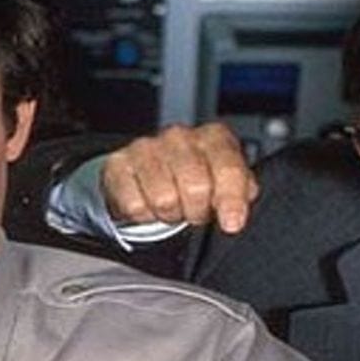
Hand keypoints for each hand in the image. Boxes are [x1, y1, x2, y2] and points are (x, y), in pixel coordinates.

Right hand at [100, 122, 257, 230]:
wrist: (146, 173)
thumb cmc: (192, 179)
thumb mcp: (224, 183)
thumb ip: (241, 191)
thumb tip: (241, 207)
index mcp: (214, 137)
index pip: (228, 168)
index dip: (231, 200)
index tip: (231, 223)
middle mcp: (180, 136)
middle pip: (196, 187)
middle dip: (197, 210)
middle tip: (194, 212)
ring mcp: (146, 147)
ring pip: (164, 198)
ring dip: (170, 213)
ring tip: (172, 206)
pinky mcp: (118, 164)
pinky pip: (135, 205)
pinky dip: (144, 214)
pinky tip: (149, 204)